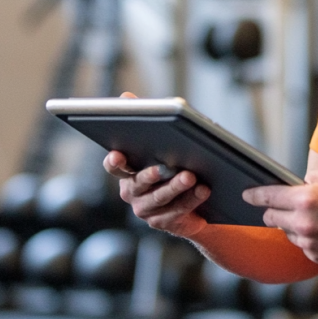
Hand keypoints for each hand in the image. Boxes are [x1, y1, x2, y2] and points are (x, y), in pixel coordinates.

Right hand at [103, 91, 210, 237]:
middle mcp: (131, 191)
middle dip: (151, 174)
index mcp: (127, 170)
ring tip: (191, 177)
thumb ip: (143, 117)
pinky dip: (191, 199)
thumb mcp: (162, 138)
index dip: (114, 161)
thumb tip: (125, 96)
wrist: (195, 197)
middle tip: (163, 168)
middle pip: (139, 182)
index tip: (118, 154)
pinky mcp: (163, 221)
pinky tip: (203, 189)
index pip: (114, 166)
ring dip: (176, 187)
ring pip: (159, 198)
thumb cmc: (175, 161)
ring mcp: (145, 209)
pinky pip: (177, 211)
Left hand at [243, 166, 317, 266]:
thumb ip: (315, 177)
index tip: (247, 195)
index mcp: (308, 199)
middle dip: (273, 210)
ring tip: (314, 218)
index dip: (255, 195)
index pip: (269, 196)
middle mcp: (304, 223)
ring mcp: (310, 242)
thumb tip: (301, 182)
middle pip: (272, 218)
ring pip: (287, 232)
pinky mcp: (316, 257)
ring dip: (292, 225)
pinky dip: (307, 237)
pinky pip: (302, 245)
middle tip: (281, 205)